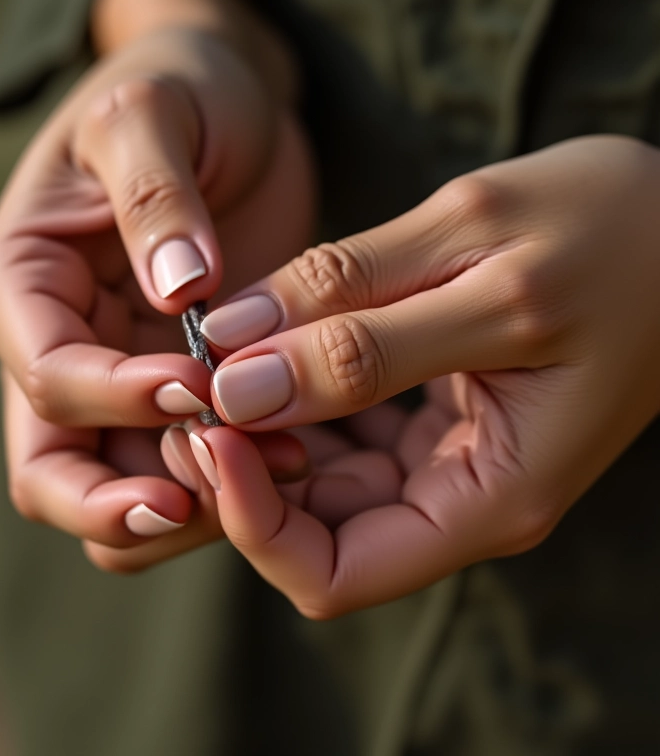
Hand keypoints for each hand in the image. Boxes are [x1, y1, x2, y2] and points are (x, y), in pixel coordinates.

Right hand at [0, 27, 313, 564]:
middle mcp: (57, 348)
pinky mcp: (177, 391)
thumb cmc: (177, 93)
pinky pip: (187, 464)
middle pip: (58, 475)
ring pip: (123, 487)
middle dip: (130, 501)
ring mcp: (118, 380)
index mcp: (23, 287)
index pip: (51, 380)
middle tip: (211, 498)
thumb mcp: (153, 115)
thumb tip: (179, 291)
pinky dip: (230, 480)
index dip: (121, 398)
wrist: (226, 108)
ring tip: (281, 468)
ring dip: (192, 501)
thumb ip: (155, 199)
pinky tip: (299, 455)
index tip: (202, 385)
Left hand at [190, 136, 659, 616]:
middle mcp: (460, 493)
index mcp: (490, 496)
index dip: (250, 519)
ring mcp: (444, 453)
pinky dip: (291, 392)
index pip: (334, 572)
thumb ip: (356, 327)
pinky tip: (265, 337)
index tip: (208, 428)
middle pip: (311, 530)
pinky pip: (341, 426)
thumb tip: (236, 375)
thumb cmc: (615, 231)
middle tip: (188, 383)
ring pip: (317, 477)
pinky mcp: (432, 409)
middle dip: (237, 469)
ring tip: (215, 354)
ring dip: (257, 427)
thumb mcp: (480, 262)